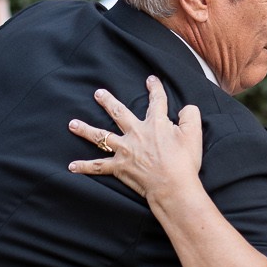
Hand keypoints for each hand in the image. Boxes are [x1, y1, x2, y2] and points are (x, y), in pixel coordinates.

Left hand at [68, 75, 203, 199]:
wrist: (173, 186)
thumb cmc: (184, 162)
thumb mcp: (194, 134)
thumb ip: (190, 115)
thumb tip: (186, 108)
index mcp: (155, 124)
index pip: (156, 101)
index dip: (155, 89)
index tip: (150, 80)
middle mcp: (136, 133)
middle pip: (118, 113)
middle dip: (107, 101)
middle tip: (98, 93)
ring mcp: (125, 150)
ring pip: (101, 136)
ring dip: (85, 129)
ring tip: (72, 124)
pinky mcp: (119, 167)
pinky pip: (98, 167)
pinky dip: (84, 167)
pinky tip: (71, 166)